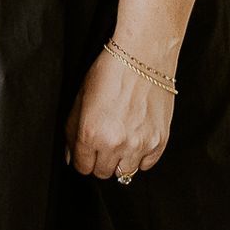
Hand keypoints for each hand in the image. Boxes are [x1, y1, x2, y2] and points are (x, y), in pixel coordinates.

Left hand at [64, 45, 173, 183]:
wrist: (142, 56)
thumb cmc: (110, 71)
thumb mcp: (80, 97)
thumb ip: (72, 130)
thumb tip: (71, 156)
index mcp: (90, 132)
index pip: (82, 167)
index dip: (82, 158)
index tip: (85, 151)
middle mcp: (115, 143)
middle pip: (102, 173)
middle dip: (99, 160)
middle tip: (102, 143)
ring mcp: (139, 145)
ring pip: (124, 173)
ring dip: (119, 161)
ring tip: (120, 139)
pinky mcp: (159, 142)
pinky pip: (146, 165)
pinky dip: (140, 156)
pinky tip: (136, 137)